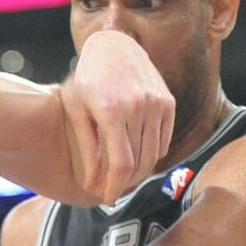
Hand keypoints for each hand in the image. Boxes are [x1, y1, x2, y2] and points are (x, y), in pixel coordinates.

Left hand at [63, 30, 174, 204]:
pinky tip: (136, 158)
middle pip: (138, 162)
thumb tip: (92, 185)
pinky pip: (163, 141)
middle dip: (124, 183)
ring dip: (138, 173)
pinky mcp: (168, 102)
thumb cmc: (88, 79)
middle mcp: (139, 106)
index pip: (121, 163)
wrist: (114, 45)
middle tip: (110, 191)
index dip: (115, 187)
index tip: (107, 199)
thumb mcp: (77, 111)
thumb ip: (87, 149)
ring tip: (121, 178)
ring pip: (153, 155)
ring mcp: (157, 103)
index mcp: (113, 110)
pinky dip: (152, 155)